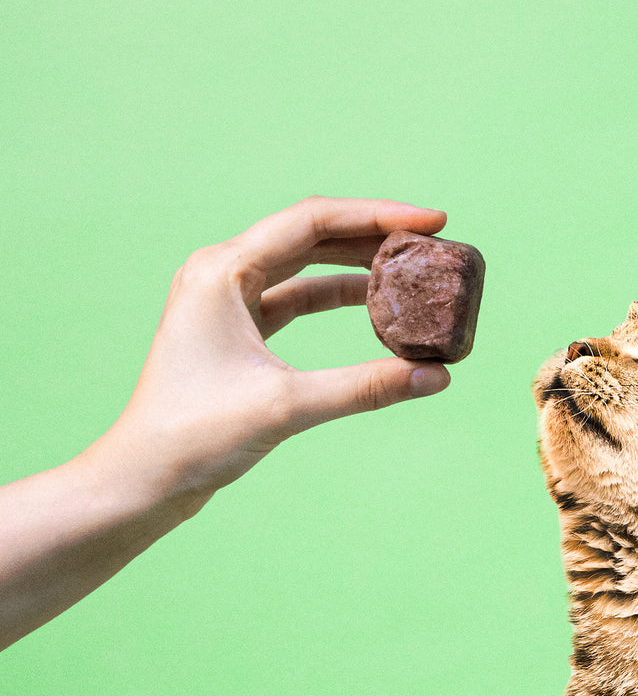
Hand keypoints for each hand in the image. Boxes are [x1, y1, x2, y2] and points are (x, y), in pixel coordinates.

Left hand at [94, 196, 451, 501]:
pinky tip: (373, 306)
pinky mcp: (236, 329)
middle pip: (312, 235)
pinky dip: (336, 298)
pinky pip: (296, 298)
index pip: (314, 221)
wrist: (143, 479)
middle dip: (372, 236)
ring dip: (356, 266)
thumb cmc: (195, 436)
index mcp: (223, 270)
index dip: (378, 216)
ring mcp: (227, 299)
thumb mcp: (287, 405)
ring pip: (305, 265)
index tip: (430, 222)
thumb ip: (366, 386)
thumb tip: (436, 376)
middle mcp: (222, 273)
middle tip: (429, 242)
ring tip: (409, 269)